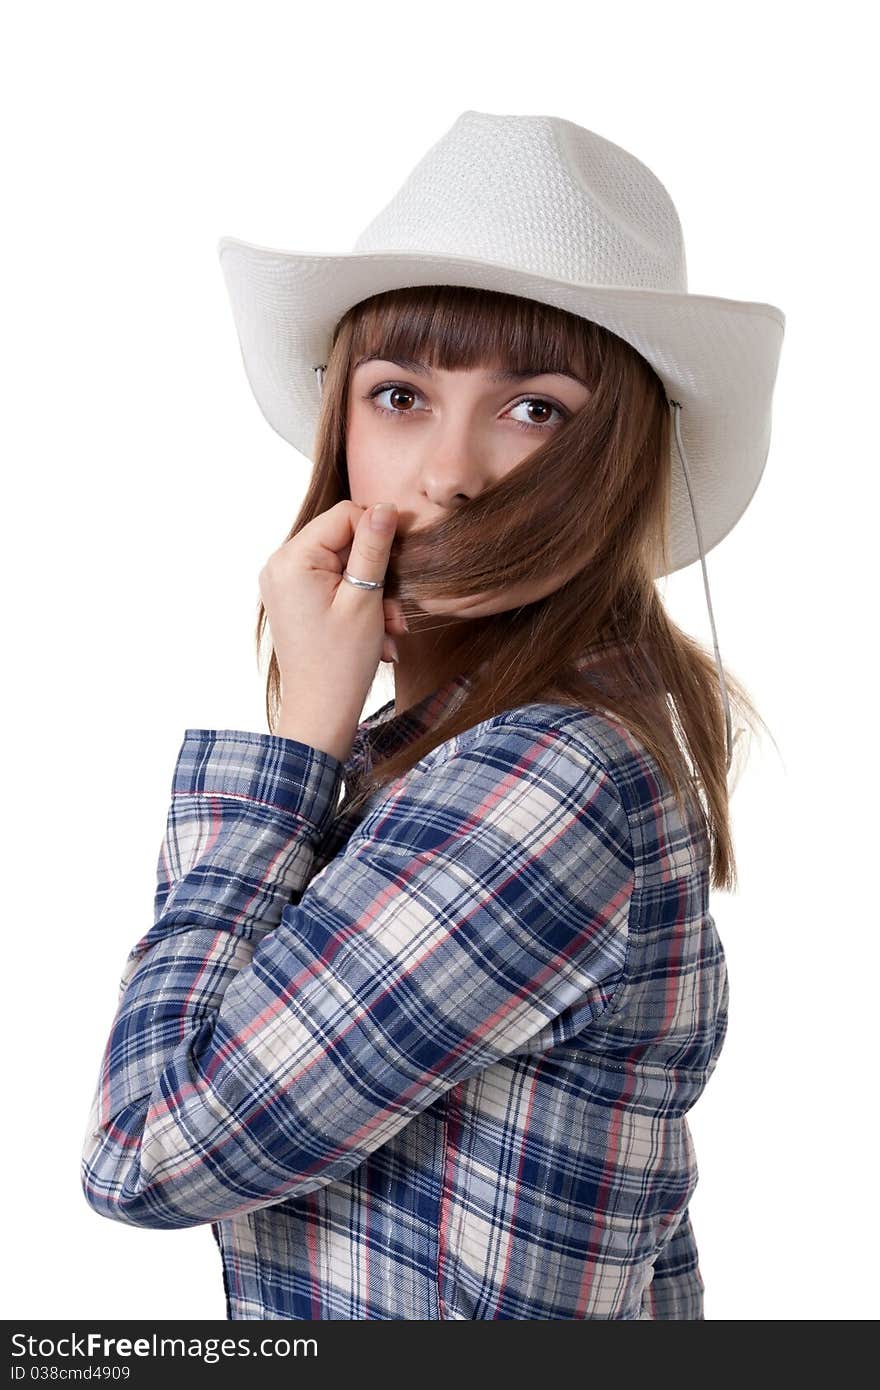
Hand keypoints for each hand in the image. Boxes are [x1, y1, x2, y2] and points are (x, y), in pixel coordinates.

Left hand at [258, 500, 406, 760]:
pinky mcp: (293, 601)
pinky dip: (358, 604)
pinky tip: (375, 635)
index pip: (345, 515)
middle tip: (394, 610)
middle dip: (376, 572)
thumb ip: (374, 547)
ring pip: (343, 565)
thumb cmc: (342, 662)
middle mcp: (280, 565)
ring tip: (387, 629)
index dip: (379, 533)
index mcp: (292, 559)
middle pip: (344, 539)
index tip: (401, 564)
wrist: (319, 714)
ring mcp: (284, 584)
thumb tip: (385, 506)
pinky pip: (333, 585)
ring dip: (373, 593)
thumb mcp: (365, 598)